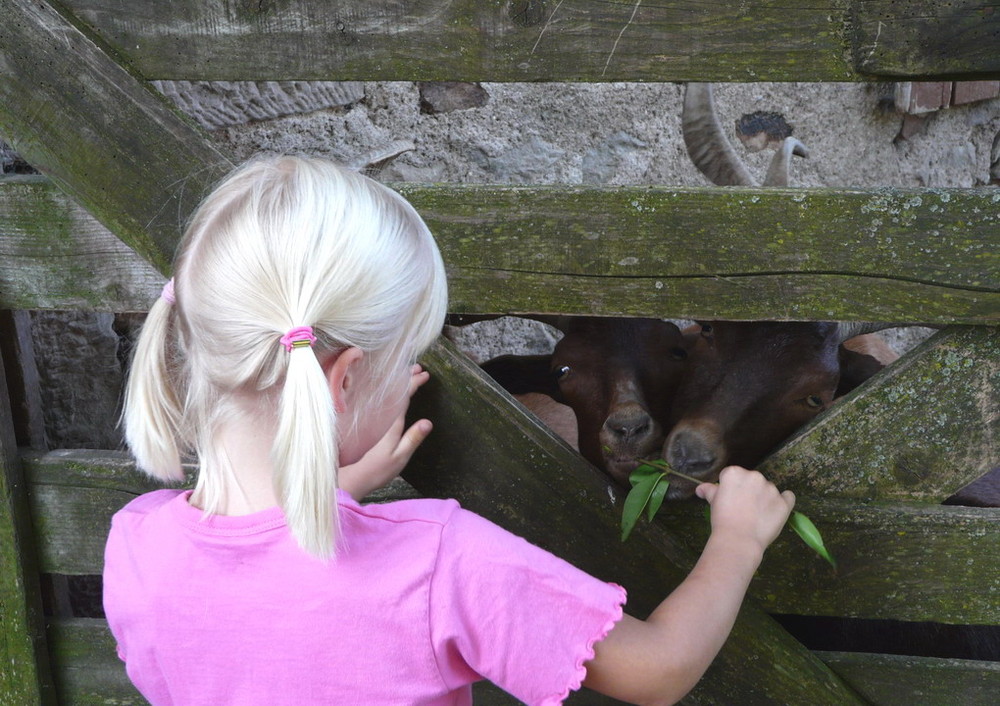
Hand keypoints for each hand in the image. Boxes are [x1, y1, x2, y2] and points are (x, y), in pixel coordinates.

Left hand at [339, 365, 432, 500]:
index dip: (413, 383)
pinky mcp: (367, 423)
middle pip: (393, 391)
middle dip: (406, 378)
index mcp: (389, 422)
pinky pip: (377, 400)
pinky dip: (385, 391)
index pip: (402, 396)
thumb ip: (413, 439)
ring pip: (384, 394)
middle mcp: (379, 416)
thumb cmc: (378, 469)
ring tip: (408, 374)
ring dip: (396, 382)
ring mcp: (372, 418)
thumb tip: (428, 422)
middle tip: (418, 368)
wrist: (353, 477)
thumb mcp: (400, 457)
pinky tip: (390, 390)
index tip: (425, 375)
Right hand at [695, 465, 794, 555]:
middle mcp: (754, 476)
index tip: (730, 500)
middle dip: (748, 491)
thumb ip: (709, 491)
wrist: (738, 540)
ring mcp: (771, 489)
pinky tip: (777, 508)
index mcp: (735, 473)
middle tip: (742, 508)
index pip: (732, 475)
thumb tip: (700, 488)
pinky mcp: (784, 503)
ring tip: (757, 515)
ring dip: (764, 498)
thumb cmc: (722, 519)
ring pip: (768, 489)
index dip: (730, 488)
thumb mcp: (713, 503)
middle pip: (752, 480)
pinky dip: (784, 500)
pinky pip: (788, 496)